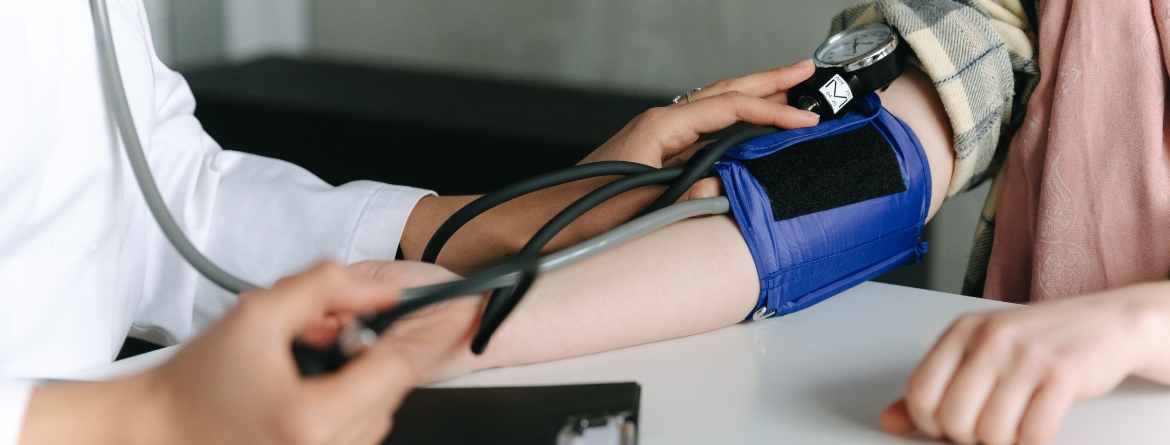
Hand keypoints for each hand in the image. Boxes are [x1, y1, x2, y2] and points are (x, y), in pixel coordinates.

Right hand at [21, 261, 472, 444]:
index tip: (461, 307)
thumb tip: (382, 289)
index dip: (433, 331)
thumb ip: (325, 288)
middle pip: (391, 390)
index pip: (399, 369)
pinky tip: (311, 388)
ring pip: (379, 413)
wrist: (154, 432)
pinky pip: (359, 432)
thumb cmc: (195, 382)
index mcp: (314, 418)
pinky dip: (350, 402)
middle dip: (375, 350)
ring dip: (364, 378)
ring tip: (308, 360)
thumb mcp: (257, 313)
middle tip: (329, 330)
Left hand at [580, 59, 819, 199]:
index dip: (772, 112)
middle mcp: (661, 124)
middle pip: (725, 92)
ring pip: (717, 109)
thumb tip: (726, 187)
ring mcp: (659, 137)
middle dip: (769, 81)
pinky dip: (735, 124)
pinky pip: (706, 131)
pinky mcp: (658, 154)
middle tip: (806, 70)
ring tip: (789, 92)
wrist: (546, 220)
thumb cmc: (583, 211)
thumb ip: (688, 196)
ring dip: (754, 98)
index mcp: (660, 126)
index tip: (806, 120)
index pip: (730, 108)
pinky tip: (750, 130)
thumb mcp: (641, 205)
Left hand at [880, 283, 1169, 444]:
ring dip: (1002, 442)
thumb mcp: (978, 352)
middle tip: (987, 428)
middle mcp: (990, 339)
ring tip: (1013, 425)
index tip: (949, 426)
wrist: (1105, 322)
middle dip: (968, 437)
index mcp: (961, 332)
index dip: (930, 423)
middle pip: (953, 419)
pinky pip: (1033, 434)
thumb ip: (934, 386)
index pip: (920, 393)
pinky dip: (1031, 442)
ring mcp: (1027, 355)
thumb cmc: (1036, 341)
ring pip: (991, 432)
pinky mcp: (1063, 374)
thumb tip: (890, 421)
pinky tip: (1035, 427)